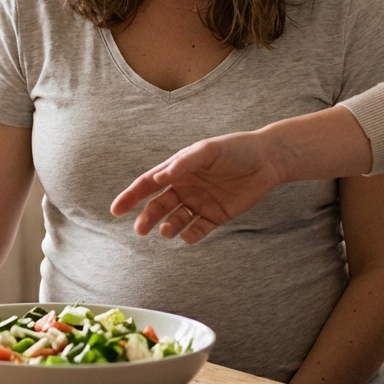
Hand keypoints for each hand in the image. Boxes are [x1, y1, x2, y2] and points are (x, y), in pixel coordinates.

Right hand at [110, 131, 281, 242]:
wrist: (268, 160)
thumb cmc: (235, 149)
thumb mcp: (207, 151)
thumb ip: (184, 163)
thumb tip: (160, 176)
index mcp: (177, 169)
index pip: (148, 184)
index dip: (130, 196)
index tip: (115, 210)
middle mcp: (185, 187)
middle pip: (159, 205)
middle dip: (147, 217)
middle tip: (140, 229)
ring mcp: (199, 202)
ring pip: (176, 219)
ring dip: (168, 227)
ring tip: (168, 231)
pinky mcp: (216, 215)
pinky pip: (198, 229)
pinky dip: (190, 234)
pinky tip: (187, 235)